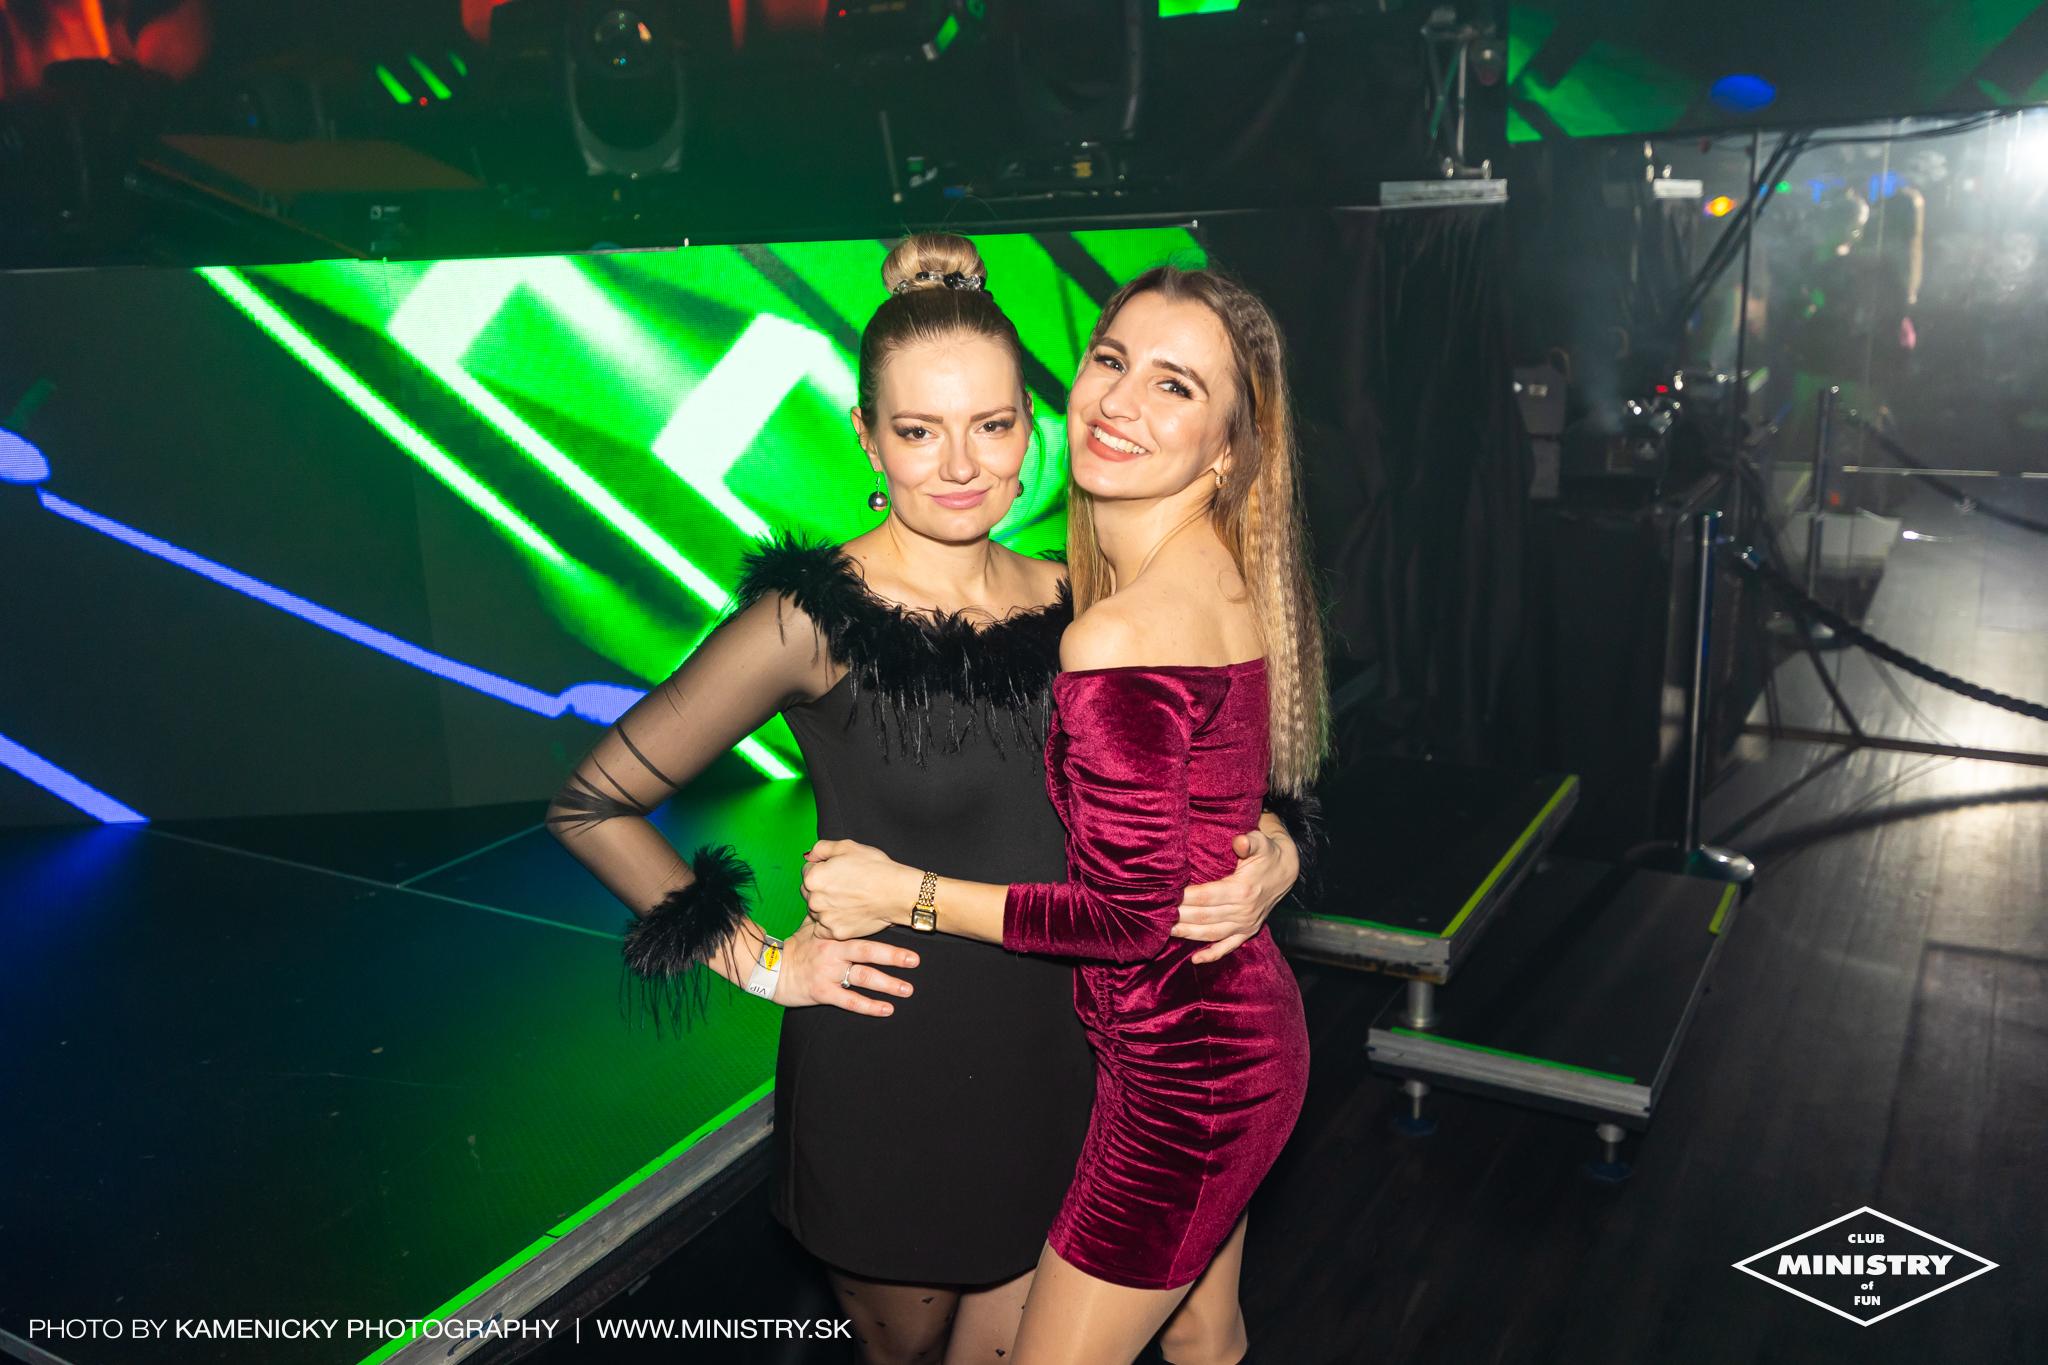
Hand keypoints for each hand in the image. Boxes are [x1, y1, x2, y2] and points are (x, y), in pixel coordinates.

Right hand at [774, 920, 917, 1015]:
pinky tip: (887, 1009)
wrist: (770, 970)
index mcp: (833, 935)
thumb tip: (841, 897)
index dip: (882, 928)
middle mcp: (834, 952)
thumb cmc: (795, 947)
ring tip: (908, 989)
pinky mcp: (823, 992)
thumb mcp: (810, 926)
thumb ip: (829, 916)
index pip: (862, 930)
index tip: (901, 926)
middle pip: (868, 952)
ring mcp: (829, 973)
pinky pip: (849, 1000)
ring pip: (862, 977)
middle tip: (915, 959)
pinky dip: (869, 1006)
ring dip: (888, 984)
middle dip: (893, 956)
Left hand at [801, 838, 921, 940]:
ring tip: (848, 900)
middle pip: (809, 893)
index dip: (822, 869)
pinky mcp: (836, 933)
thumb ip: (821, 848)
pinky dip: (832, 923)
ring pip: (817, 911)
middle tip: (843, 886)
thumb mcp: (847, 846)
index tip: (837, 872)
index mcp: (814, 877)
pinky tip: (847, 914)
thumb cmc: (874, 868)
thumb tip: (809, 856)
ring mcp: (825, 918)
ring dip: (827, 907)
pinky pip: (825, 929)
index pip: (807, 872)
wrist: (896, 893)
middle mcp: (814, 900)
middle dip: (821, 889)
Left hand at [1172, 821, 1299, 964]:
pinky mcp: (1248, 932)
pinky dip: (1212, 955)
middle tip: (1156, 915)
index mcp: (1243, 890)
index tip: (1165, 895)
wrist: (1286, 870)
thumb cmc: (1267, 854)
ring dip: (1188, 934)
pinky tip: (1195, 960)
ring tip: (1165, 931)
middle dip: (1179, 916)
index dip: (1185, 897)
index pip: (1206, 896)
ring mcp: (1246, 924)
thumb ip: (1250, 841)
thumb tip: (1240, 841)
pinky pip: (1228, 947)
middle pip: (1204, 916)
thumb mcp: (1261, 843)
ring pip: (1211, 933)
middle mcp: (1244, 911)